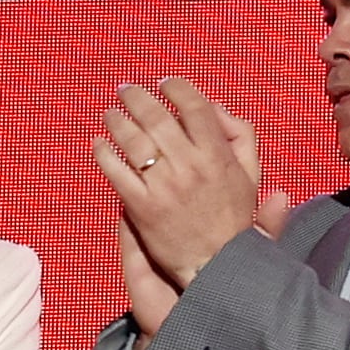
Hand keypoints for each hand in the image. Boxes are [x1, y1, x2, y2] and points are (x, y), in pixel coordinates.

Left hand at [119, 109, 290, 340]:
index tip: (165, 83)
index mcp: (217, 155)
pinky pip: (116, 171)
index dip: (177, 88)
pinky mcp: (141, 207)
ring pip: (132, 140)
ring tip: (110, 113)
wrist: (217, 265)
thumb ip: (241, 137)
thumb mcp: (251, 175)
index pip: (194, 107)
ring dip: (117, 120)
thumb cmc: (234, 219)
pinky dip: (104, 153)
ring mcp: (163, 186)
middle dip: (137, 97)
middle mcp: (190, 165)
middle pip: (157, 117)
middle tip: (126, 90)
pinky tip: (99, 144)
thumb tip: (217, 108)